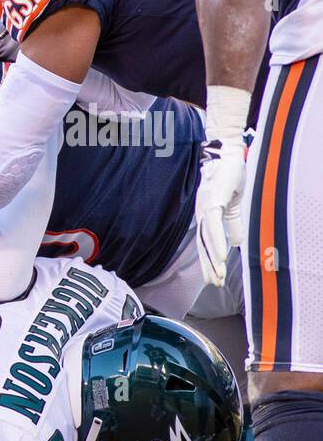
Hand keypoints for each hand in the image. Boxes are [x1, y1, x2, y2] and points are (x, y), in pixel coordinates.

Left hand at [195, 138, 246, 287]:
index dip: (209, 260)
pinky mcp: (212, 202)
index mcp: (206, 216)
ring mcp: (205, 209)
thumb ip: (234, 224)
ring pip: (207, 239)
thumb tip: (237, 243)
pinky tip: (221, 255)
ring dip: (213, 259)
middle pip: (204, 245)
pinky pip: (214, 226)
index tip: (213, 278)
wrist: (228, 156)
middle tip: (215, 284)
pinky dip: (217, 241)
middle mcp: (201, 215)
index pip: (206, 243)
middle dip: (209, 266)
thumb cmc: (230, 177)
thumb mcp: (235, 205)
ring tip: (219, 276)